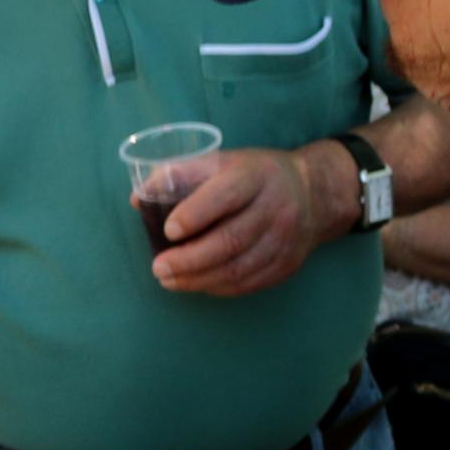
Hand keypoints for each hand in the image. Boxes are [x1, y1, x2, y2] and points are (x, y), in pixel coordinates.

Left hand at [150, 148, 332, 298]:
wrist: (313, 193)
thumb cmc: (253, 175)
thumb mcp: (222, 161)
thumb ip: (180, 175)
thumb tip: (137, 199)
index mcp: (255, 176)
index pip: (226, 196)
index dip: (195, 215)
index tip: (168, 231)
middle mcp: (275, 208)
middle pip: (231, 240)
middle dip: (190, 259)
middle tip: (159, 268)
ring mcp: (284, 239)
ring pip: (239, 268)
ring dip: (199, 279)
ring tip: (169, 280)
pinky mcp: (287, 264)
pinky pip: (249, 282)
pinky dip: (218, 287)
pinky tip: (197, 284)